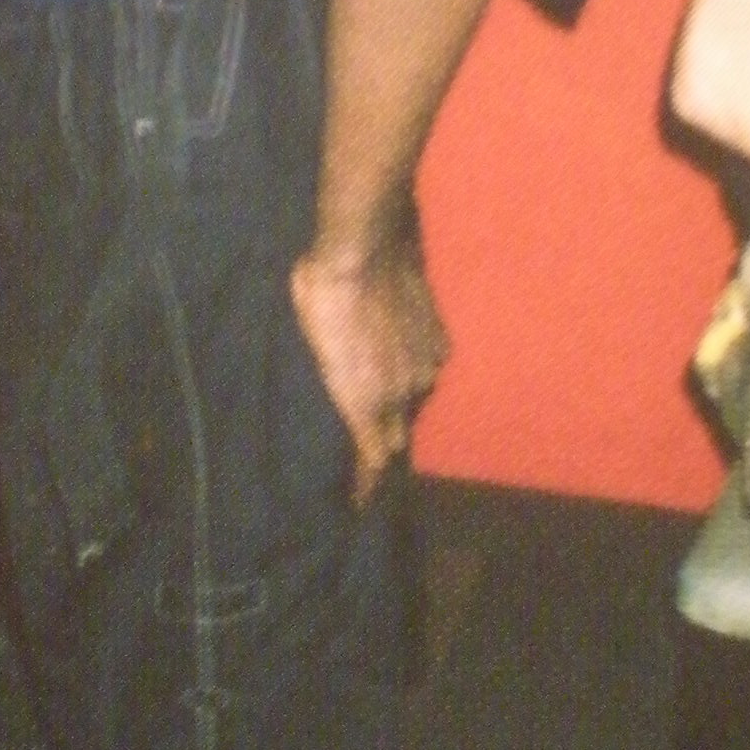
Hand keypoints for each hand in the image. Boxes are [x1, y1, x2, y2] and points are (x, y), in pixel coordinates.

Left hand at [289, 235, 448, 505]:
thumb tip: (335, 390)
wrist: (366, 245)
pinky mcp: (439, 342)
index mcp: (363, 402)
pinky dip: (413, 369)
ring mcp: (425, 368)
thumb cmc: (321, 294)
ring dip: (398, 400)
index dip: (366, 486)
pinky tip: (398, 352)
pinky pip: (427, 370)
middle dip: (380, 442)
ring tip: (380, 382)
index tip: (358, 504)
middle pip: (395, 437)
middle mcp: (401, 395)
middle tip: (364, 436)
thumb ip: (329, 380)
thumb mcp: (310, 343)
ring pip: (413, 401)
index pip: (373, 462)